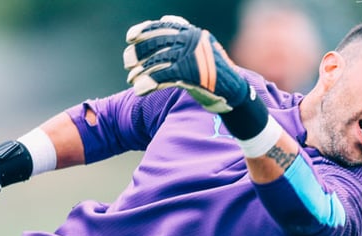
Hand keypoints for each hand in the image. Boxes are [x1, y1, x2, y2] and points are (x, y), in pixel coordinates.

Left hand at [123, 15, 249, 112]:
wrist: (234, 92)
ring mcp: (192, 57)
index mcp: (193, 33)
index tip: (130, 38)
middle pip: (157, 43)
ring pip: (158, 61)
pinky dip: (149, 83)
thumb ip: (183, 36)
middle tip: (128, 63)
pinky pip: (163, 76)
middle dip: (139, 53)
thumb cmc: (213, 71)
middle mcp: (192, 41)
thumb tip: (165, 18)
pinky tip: (140, 90)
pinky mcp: (191, 75)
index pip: (164, 26)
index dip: (145, 30)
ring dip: (141, 71)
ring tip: (132, 80)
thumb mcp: (200, 48)